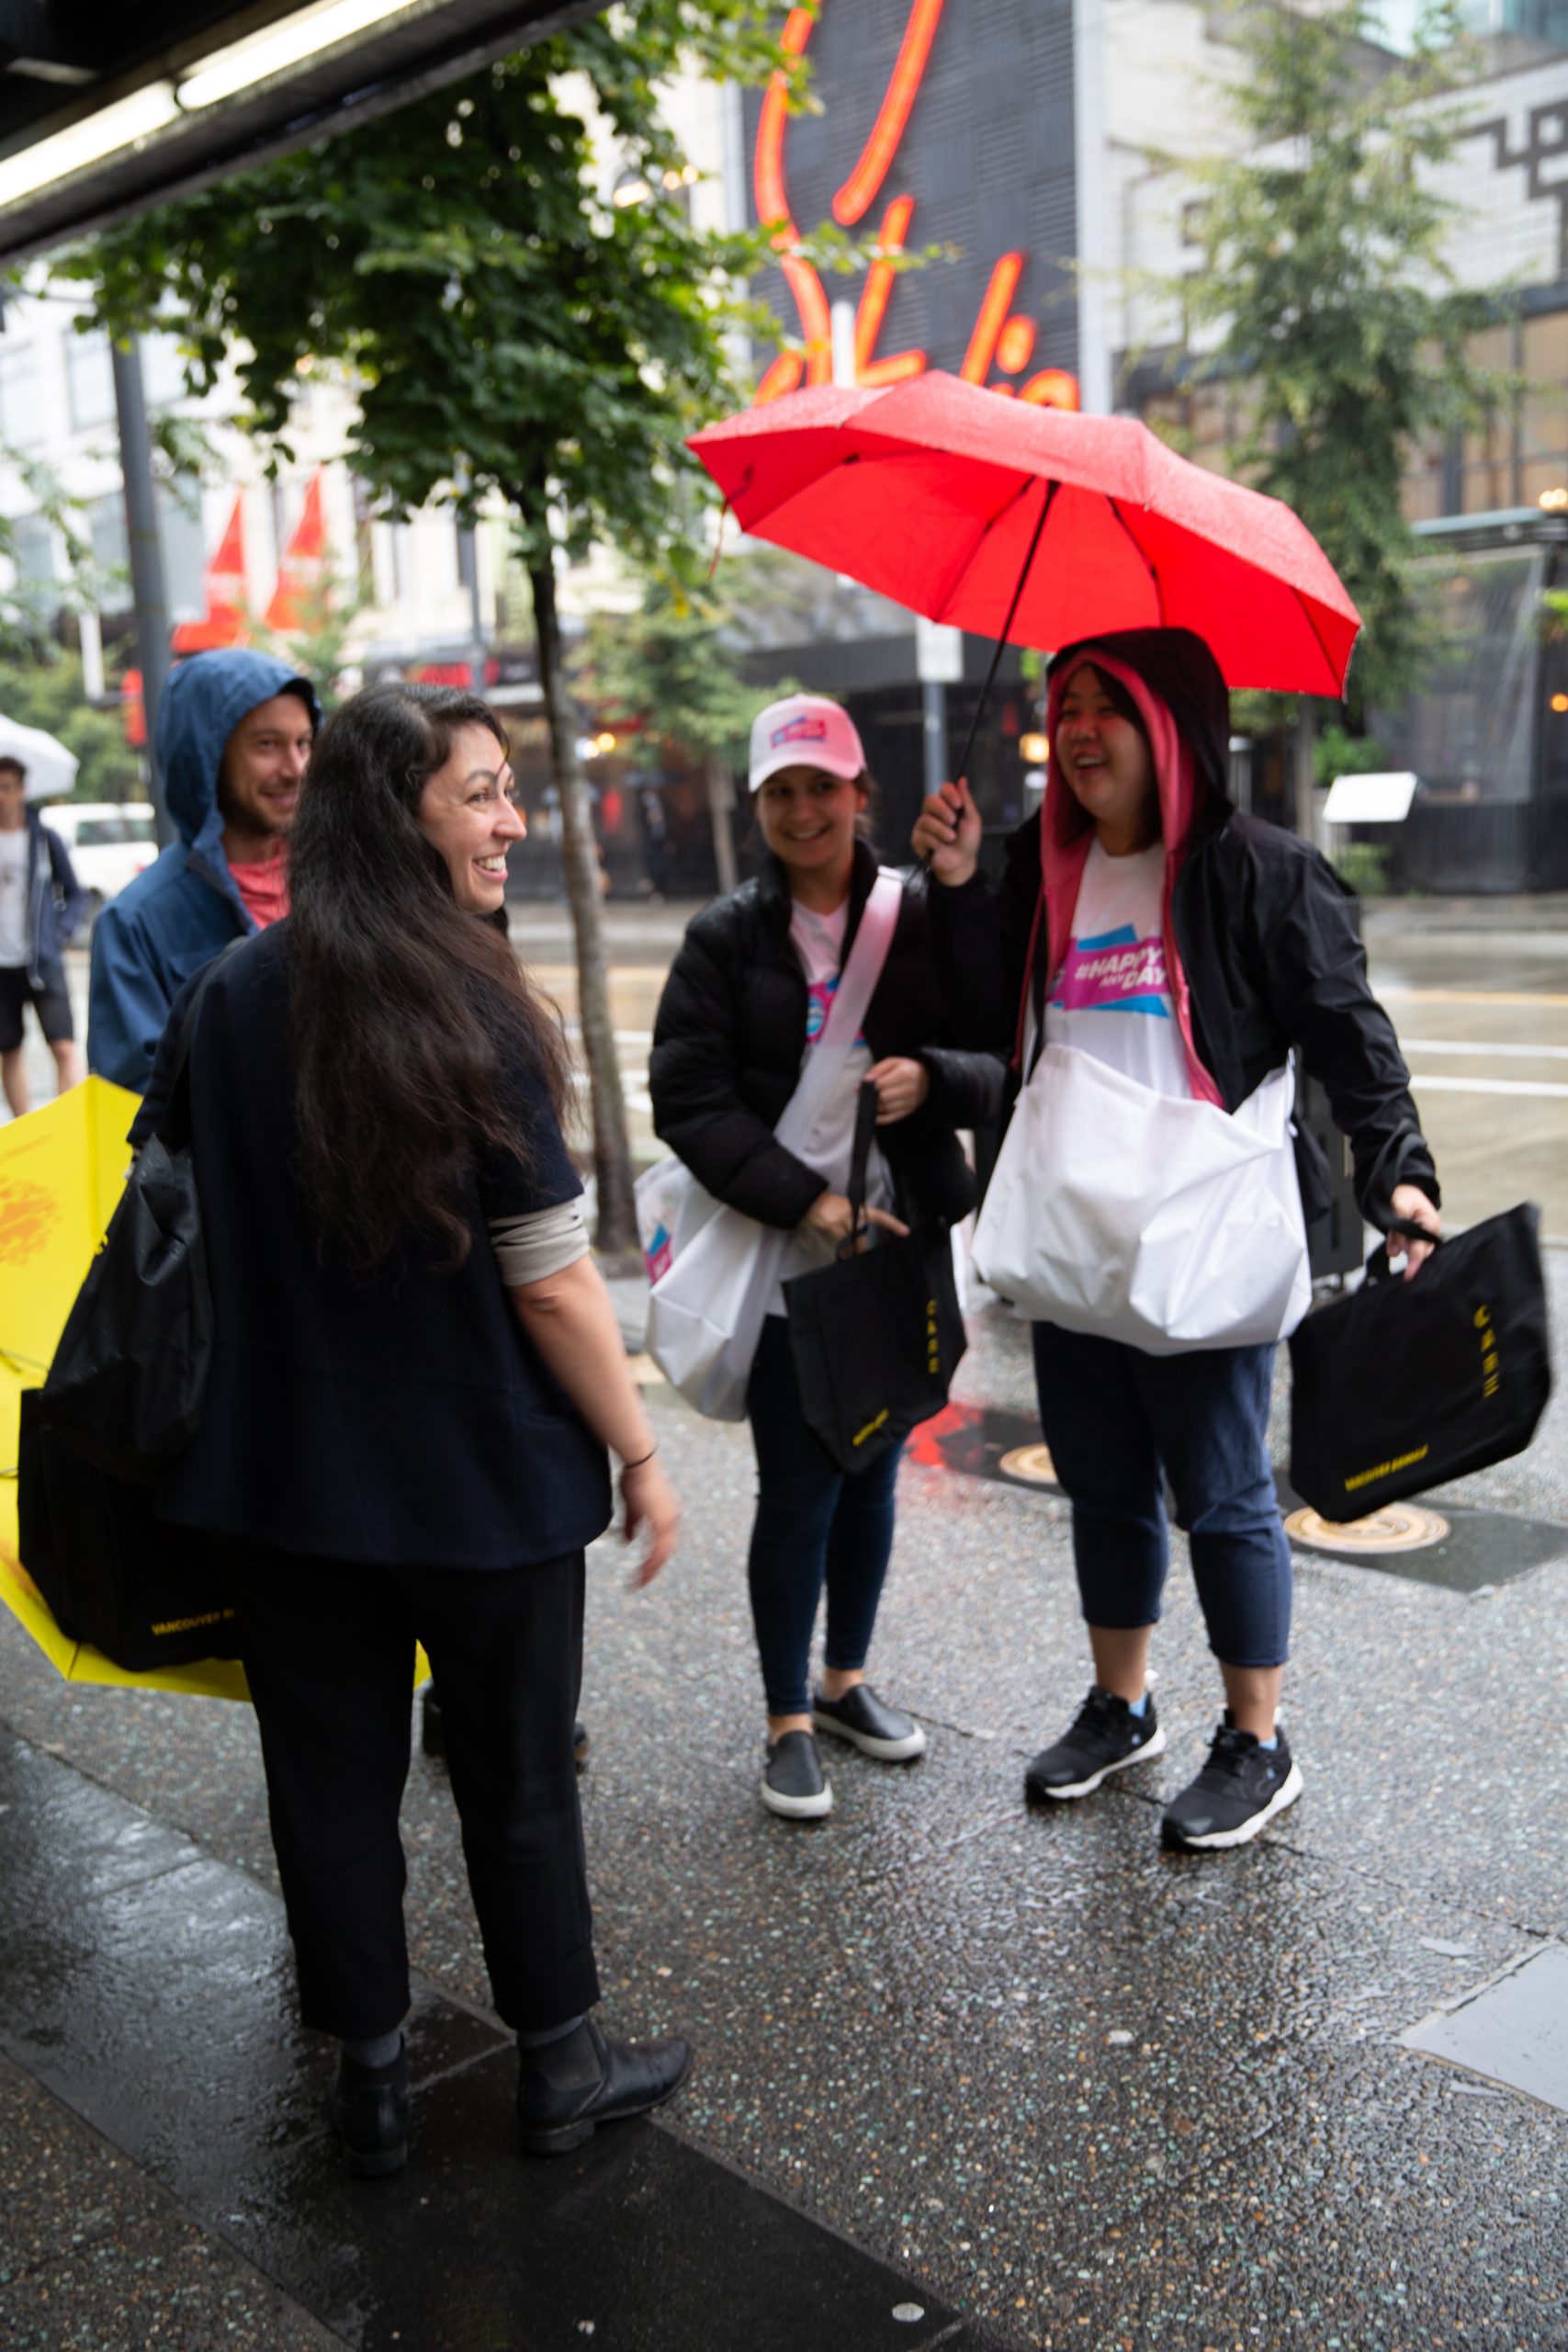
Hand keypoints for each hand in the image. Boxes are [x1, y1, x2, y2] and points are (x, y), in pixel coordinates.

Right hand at [620, 1456, 678, 1587]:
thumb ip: (632, 1524)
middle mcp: (672, 1519)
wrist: (639, 1462)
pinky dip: (650, 1563)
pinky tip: (642, 1572)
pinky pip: (658, 1549)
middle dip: (653, 1568)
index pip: (664, 1542)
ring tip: (639, 1582)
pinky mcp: (663, 1521)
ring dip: (650, 1569)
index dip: (654, 1557)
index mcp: (667, 1515)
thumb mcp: (631, 1506)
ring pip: (663, 1554)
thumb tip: (628, 1541)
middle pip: (666, 1551)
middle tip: (641, 1581)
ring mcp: (669, 1520)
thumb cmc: (634, 1478)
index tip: (644, 1569)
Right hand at [802, 1189, 910, 1247]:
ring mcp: (842, 1223)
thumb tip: (860, 1238)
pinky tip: (839, 1252)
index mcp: (858, 1209)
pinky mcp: (833, 1230)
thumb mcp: (846, 1208)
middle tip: (861, 1255)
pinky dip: (841, 1250)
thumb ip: (855, 1220)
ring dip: (849, 1250)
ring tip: (847, 1253)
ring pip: (851, 1244)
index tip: (905, 1231)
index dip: (893, 1224)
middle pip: (861, 1238)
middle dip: (860, 1248)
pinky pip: (841, 1246)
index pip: (879, 1216)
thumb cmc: (829, 1204)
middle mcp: (852, 1216)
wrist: (809, 1202)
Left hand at [866, 1056, 929, 1124]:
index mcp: (905, 1074)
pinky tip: (874, 1114)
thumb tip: (864, 1083)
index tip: (862, 1087)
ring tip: (868, 1101)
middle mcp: (910, 1089)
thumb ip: (877, 1071)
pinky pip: (891, 1118)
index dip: (869, 1086)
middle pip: (883, 1098)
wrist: (924, 1078)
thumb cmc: (904, 1069)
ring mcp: (910, 1102)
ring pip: (886, 1109)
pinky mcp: (908, 1111)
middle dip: (871, 1097)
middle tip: (864, 1095)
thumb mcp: (892, 1063)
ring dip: (873, 1107)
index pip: (881, 1084)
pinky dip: (880, 1118)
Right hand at [911, 777, 980, 885]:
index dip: (949, 793)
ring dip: (942, 831)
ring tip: (951, 839)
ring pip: (926, 820)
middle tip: (953, 821)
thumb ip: (967, 800)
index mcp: (947, 805)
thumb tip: (963, 779)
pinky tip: (940, 847)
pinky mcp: (917, 839)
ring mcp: (923, 825)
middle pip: (930, 800)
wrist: (961, 863)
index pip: (943, 789)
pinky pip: (923, 835)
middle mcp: (933, 813)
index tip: (958, 804)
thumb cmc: (967, 842)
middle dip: (943, 810)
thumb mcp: (972, 820)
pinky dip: (936, 842)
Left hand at [1387, 1184, 1440, 1281]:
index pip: (1423, 1249)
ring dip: (1399, 1243)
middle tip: (1394, 1235)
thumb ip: (1397, 1230)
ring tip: (1394, 1227)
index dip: (1415, 1264)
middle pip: (1418, 1253)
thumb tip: (1395, 1253)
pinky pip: (1406, 1247)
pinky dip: (1398, 1244)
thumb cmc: (1403, 1195)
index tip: (1408, 1277)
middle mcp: (1430, 1233)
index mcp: (1431, 1224)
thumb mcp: (1398, 1207)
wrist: (1401, 1188)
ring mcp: (1423, 1237)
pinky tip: (1395, 1235)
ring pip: (1410, 1251)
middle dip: (1404, 1248)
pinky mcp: (1415, 1239)